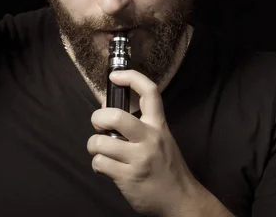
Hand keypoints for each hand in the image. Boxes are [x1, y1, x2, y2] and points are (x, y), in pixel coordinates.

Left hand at [87, 69, 197, 215]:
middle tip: (99, 125)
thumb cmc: (166, 167)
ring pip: (100, 142)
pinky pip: (100, 163)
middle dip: (97, 118)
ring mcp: (139, 158)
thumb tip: (106, 107)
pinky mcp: (128, 177)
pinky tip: (106, 168)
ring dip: (94, 146)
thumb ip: (137, 123)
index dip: (130, 77)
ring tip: (102, 151)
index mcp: (159, 125)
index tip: (114, 76)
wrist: (181, 199)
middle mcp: (150, 138)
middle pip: (115, 116)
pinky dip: (98, 164)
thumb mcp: (159, 139)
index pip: (149, 92)